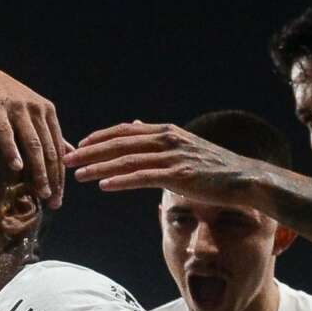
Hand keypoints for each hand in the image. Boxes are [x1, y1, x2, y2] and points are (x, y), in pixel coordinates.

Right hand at [0, 64, 67, 205]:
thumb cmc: (4, 97)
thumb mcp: (31, 112)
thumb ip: (49, 132)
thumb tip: (70, 153)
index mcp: (47, 112)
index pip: (58, 149)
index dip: (60, 176)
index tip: (59, 198)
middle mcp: (36, 109)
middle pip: (48, 150)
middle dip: (52, 178)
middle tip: (52, 202)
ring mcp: (17, 107)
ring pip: (32, 144)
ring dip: (38, 171)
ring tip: (40, 192)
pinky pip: (6, 133)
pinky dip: (12, 151)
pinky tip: (16, 168)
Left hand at [65, 120, 272, 200]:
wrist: (244, 179)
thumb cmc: (214, 168)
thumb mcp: (183, 146)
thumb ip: (156, 137)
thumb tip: (134, 124)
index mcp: (166, 131)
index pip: (125, 131)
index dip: (99, 137)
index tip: (78, 145)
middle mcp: (167, 139)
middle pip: (120, 143)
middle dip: (90, 152)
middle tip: (66, 159)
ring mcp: (173, 156)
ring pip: (127, 160)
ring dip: (99, 168)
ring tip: (77, 175)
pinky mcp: (179, 175)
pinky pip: (143, 177)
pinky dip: (121, 181)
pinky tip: (103, 186)